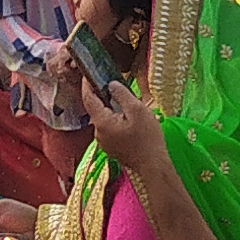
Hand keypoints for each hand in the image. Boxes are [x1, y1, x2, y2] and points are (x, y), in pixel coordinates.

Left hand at [71, 58, 173, 178]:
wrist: (153, 165)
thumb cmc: (147, 137)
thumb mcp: (138, 111)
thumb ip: (122, 95)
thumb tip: (111, 84)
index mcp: (102, 122)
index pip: (88, 99)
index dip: (86, 85)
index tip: (87, 73)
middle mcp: (98, 133)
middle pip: (95, 109)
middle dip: (101, 96)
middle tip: (111, 83)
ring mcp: (103, 142)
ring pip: (103, 119)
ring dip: (109, 108)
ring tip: (122, 99)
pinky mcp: (111, 148)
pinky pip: (108, 128)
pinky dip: (114, 119)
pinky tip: (126, 117)